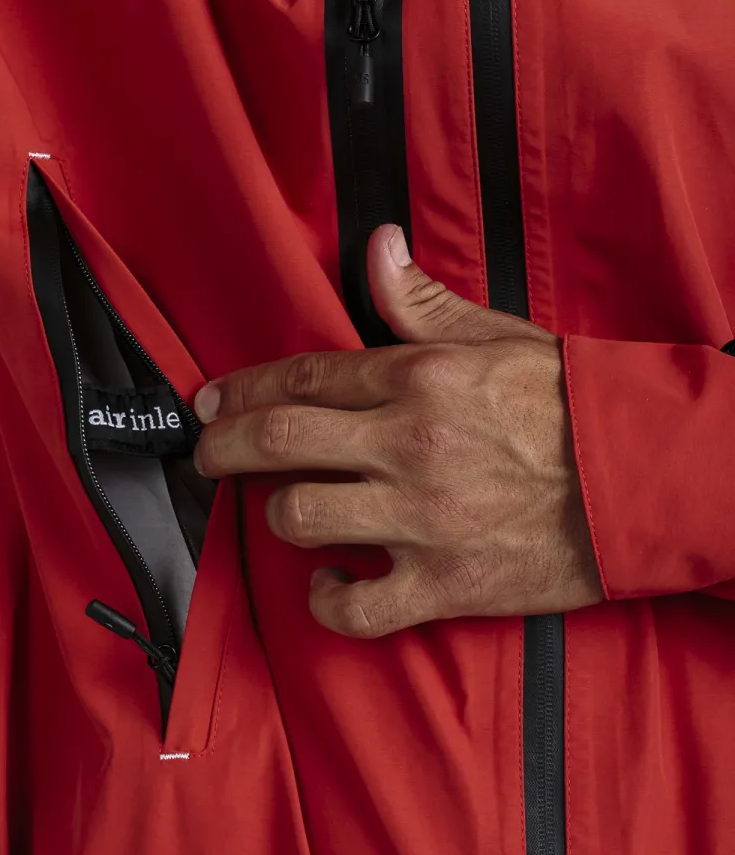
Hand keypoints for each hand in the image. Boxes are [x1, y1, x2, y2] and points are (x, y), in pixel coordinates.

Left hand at [192, 226, 603, 637]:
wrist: (649, 480)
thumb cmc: (577, 406)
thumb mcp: (503, 337)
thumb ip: (424, 302)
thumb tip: (376, 246)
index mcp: (420, 378)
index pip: (303, 377)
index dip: (242, 388)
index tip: (211, 400)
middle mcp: (409, 444)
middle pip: (278, 441)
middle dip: (222, 444)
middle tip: (205, 451)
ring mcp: (422, 519)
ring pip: (300, 517)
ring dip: (277, 513)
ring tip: (283, 508)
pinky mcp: (445, 585)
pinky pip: (355, 608)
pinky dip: (326, 601)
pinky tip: (327, 584)